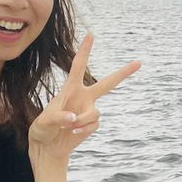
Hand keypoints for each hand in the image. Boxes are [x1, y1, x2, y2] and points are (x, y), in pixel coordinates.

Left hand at [28, 34, 140, 161]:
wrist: (48, 147)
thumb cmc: (42, 129)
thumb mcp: (43, 122)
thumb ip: (57, 117)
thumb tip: (73, 118)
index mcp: (70, 88)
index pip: (78, 66)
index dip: (85, 50)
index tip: (92, 34)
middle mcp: (83, 97)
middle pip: (108, 83)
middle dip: (123, 73)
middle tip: (139, 62)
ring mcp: (89, 110)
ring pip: (95, 112)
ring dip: (82, 121)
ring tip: (69, 127)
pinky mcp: (91, 125)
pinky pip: (93, 125)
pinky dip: (83, 130)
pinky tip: (73, 133)